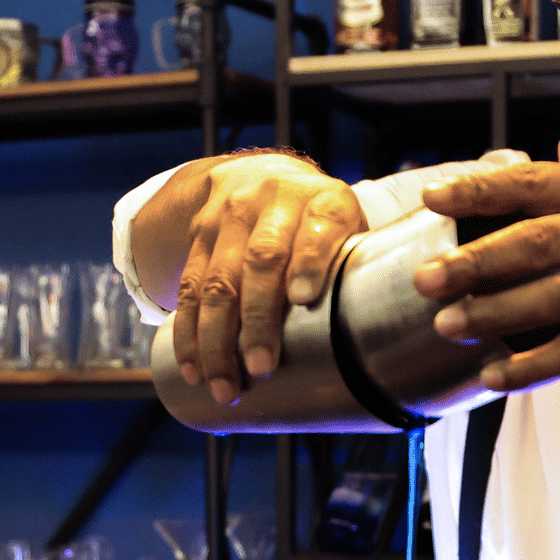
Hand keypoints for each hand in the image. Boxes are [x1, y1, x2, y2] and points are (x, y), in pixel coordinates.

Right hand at [153, 153, 364, 403]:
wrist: (261, 174)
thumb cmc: (319, 225)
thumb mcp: (348, 230)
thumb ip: (353, 269)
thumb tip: (371, 340)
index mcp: (323, 200)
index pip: (319, 225)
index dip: (310, 261)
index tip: (303, 298)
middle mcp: (273, 200)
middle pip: (260, 260)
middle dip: (258, 318)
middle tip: (260, 367)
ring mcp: (229, 216)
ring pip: (217, 280)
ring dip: (216, 340)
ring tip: (224, 385)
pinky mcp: (198, 236)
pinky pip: (188, 288)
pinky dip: (189, 334)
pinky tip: (194, 369)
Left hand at [412, 161, 559, 390]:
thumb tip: (488, 214)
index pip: (535, 183)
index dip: (479, 190)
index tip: (432, 199)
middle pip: (535, 243)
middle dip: (473, 262)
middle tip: (425, 278)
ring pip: (549, 298)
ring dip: (492, 314)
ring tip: (446, 325)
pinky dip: (530, 365)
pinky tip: (494, 375)